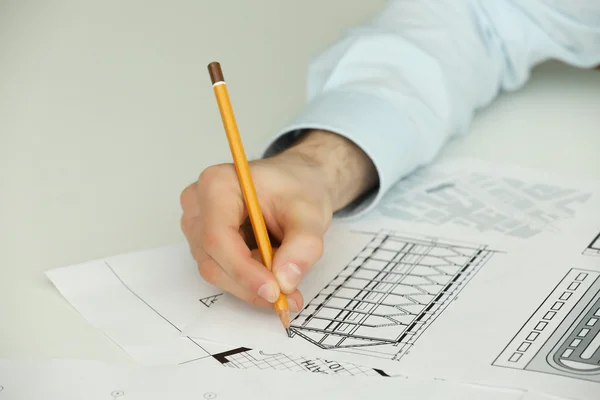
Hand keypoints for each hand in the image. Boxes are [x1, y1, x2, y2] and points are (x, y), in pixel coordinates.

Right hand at [180, 130, 377, 310]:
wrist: (297, 183)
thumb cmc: (298, 189)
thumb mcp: (311, 214)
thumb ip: (302, 247)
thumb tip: (285, 281)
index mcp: (218, 184)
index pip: (218, 236)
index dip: (244, 270)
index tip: (274, 292)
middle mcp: (198, 203)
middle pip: (213, 258)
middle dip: (251, 283)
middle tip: (289, 298)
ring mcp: (197, 224)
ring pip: (216, 270)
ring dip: (252, 282)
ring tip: (286, 276)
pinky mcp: (204, 241)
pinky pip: (221, 271)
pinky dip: (249, 280)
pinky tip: (273, 271)